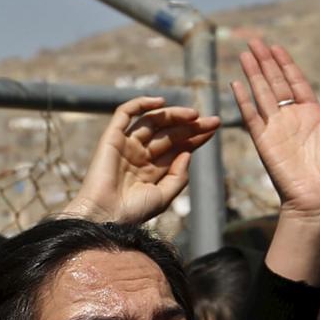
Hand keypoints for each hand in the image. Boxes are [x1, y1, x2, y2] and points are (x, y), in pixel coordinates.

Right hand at [58, 97, 220, 226]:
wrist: (105, 217)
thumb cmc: (132, 213)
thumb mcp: (164, 196)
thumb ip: (178, 176)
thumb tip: (187, 153)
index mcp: (152, 170)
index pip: (178, 147)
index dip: (196, 137)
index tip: (214, 128)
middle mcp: (140, 155)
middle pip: (169, 133)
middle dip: (191, 126)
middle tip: (212, 120)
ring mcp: (126, 145)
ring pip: (152, 121)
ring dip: (173, 115)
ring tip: (194, 115)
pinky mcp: (111, 138)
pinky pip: (124, 114)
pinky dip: (140, 104)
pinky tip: (161, 102)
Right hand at [231, 41, 319, 217]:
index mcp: (314, 115)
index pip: (296, 83)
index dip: (286, 64)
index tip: (276, 47)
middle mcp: (293, 118)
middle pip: (275, 82)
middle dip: (265, 61)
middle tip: (254, 40)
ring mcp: (277, 129)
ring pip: (262, 93)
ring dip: (253, 73)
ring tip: (245, 53)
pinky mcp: (264, 142)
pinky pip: (251, 116)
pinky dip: (243, 99)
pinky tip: (236, 82)